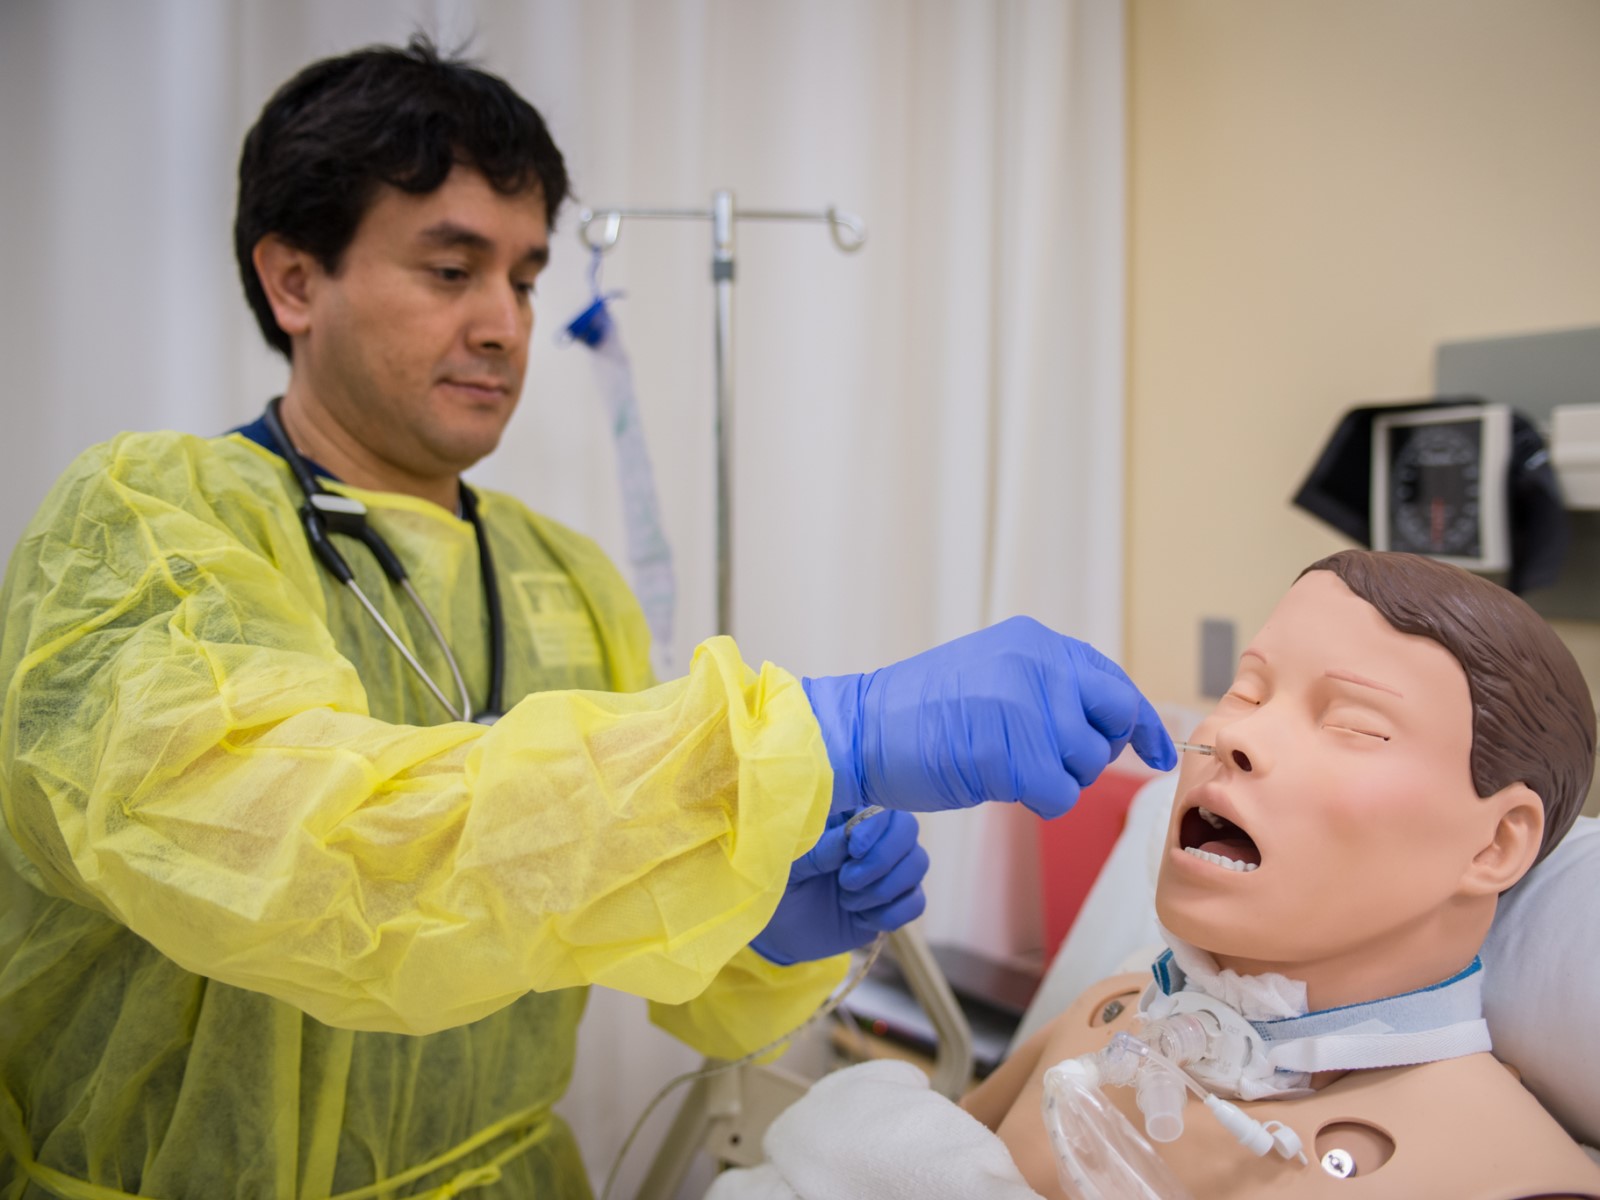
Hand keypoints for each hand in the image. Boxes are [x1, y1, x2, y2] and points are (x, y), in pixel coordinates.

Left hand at [751, 810, 927, 965]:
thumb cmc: (779, 887)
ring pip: (918, 863)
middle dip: (882, 860)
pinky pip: (917, 902)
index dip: (876, 826)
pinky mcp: (895, 901)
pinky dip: (890, 914)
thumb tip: (850, 837)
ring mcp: (889, 869)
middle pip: (907, 830)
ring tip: (847, 900)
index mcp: (845, 818)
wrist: (783, 933)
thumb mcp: (788, 866)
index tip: (855, 848)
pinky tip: (862, 918)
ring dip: (883, 889)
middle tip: (845, 881)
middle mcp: (874, 838)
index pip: (880, 805)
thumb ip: (817, 849)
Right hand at [804, 616, 1175, 819]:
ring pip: (1085, 764)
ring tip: (1004, 763)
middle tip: (1044, 760)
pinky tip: (997, 782)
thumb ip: (1049, 689)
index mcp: (1035, 643)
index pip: (1112, 682)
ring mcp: (1024, 705)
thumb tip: (1114, 726)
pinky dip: (1035, 800)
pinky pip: (1058, 795)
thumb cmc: (923, 712)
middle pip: (1110, 723)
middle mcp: (1037, 664)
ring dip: (1054, 779)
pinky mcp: (1010, 752)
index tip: (1158, 752)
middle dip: (1090, 753)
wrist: (862, 729)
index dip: (1141, 722)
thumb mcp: (995, 675)